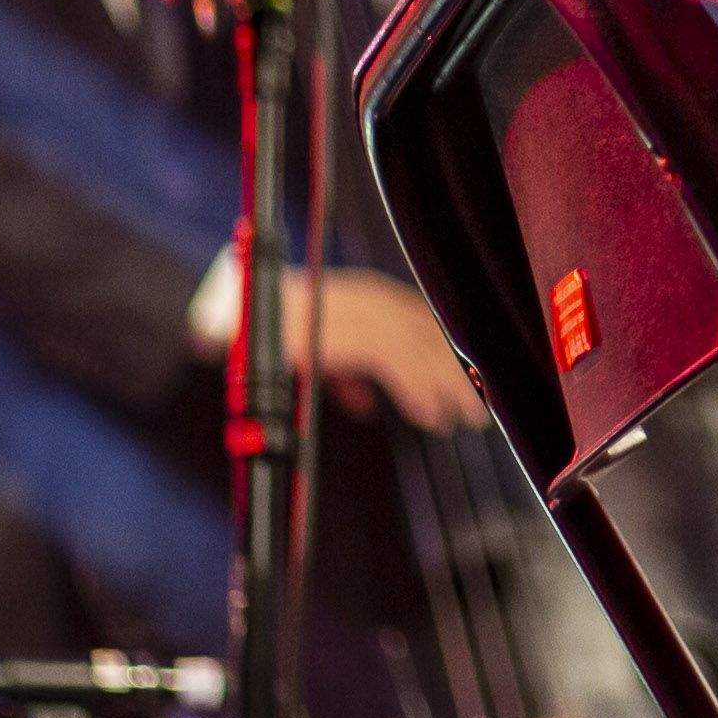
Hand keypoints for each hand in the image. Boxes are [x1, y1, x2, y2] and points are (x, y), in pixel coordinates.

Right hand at [199, 264, 495, 427]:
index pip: (425, 324)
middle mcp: (373, 300)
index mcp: (371, 298)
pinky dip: (417, 390)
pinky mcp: (348, 334)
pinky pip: (396, 363)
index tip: (473, 383)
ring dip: (448, 386)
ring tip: (465, 419)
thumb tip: (366, 402)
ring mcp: (362, 314)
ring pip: (422, 350)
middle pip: (433, 336)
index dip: (451, 354)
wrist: (236, 315)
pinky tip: (430, 415)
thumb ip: (346, 372)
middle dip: (459, 373)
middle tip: (481, 408)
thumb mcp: (316, 351)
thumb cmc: (272, 329)